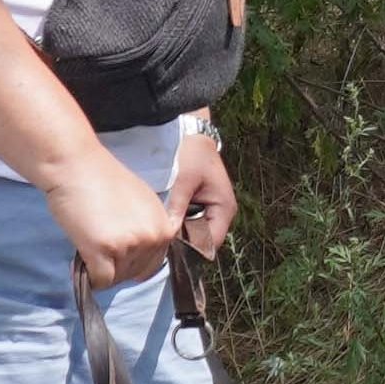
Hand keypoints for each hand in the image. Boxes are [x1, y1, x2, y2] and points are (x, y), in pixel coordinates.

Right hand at [41, 154, 181, 287]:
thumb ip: (147, 226)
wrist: (76, 166)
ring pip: (117, 278)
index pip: (154, 263)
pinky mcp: (105, 250)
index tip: (117, 253)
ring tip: (89, 245)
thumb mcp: (141, 201)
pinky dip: (89, 276)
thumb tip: (140, 250)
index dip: (133, 261)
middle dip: (116, 266)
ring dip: (101, 269)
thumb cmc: (102, 179)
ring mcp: (131, 244)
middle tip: (98, 247)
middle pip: (136, 273)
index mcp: (164, 226)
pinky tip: (81, 261)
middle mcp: (153, 236)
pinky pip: (100, 281)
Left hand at [167, 128, 236, 260]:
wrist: (192, 134)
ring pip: (194, 233)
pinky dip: (178, 222)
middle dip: (183, 242)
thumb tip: (169, 233)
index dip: (191, 249)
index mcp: (224, 209)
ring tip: (160, 228)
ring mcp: (211, 210)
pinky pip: (189, 222)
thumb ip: (178, 207)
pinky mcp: (201, 206)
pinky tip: (164, 218)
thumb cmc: (192, 154)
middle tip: (160, 238)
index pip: (210, 243)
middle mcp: (221, 213)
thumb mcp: (184, 180)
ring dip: (179, 232)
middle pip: (202, 241)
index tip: (168, 247)